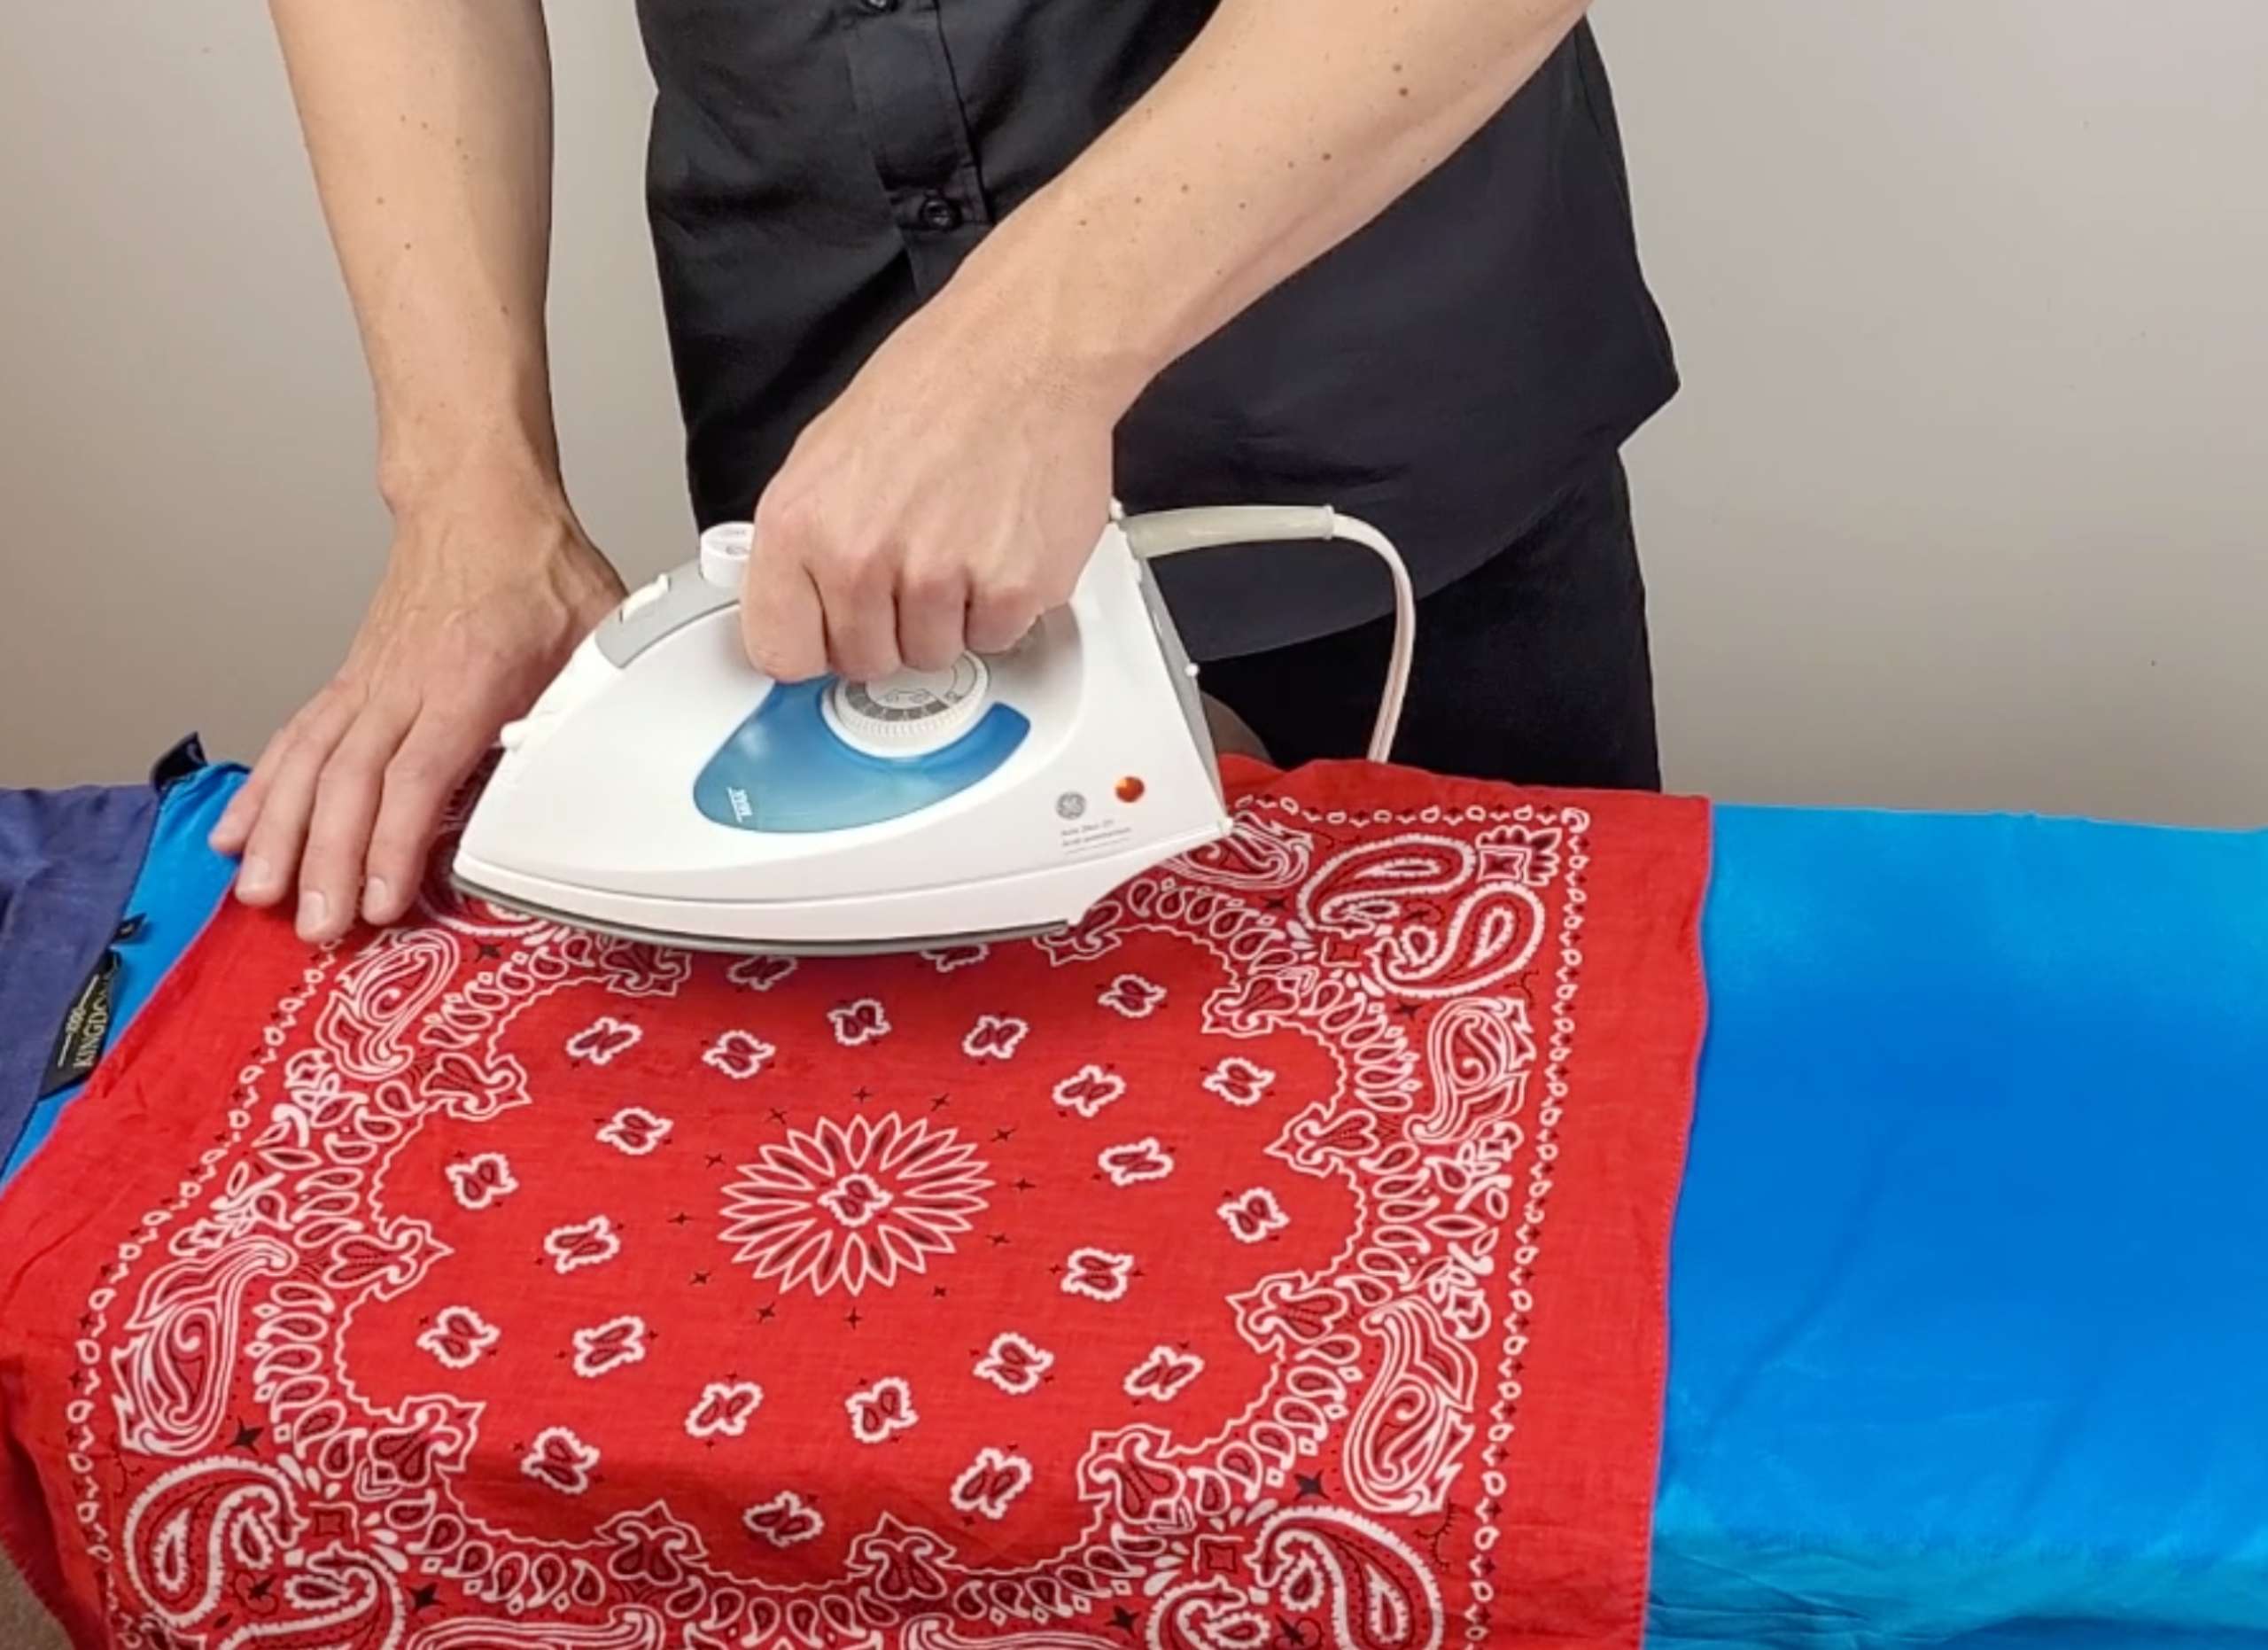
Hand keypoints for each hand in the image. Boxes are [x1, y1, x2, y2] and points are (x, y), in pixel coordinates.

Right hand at [210, 484, 624, 940]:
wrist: (478, 505)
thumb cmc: (534, 571)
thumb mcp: (597, 634)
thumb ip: (603, 702)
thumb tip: (616, 759)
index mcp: (468, 680)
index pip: (419, 774)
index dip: (396, 842)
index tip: (384, 899)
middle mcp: (403, 685)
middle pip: (350, 782)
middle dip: (326, 861)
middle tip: (317, 927)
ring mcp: (368, 684)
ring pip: (310, 765)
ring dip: (279, 835)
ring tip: (260, 897)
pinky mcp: (350, 683)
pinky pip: (296, 740)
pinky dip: (261, 790)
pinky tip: (235, 834)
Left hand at [742, 290, 1125, 681]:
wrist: (1023, 352)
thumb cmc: (934, 388)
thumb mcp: (825, 456)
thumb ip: (805, 543)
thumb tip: (799, 604)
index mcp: (798, 525)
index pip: (781, 653)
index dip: (814, 645)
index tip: (831, 635)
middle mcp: (860, 557)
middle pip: (866, 661)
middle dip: (890, 625)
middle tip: (915, 561)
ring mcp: (937, 578)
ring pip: (934, 654)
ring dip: (951, 614)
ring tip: (960, 538)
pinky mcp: (1010, 588)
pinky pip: (996, 638)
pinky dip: (1003, 602)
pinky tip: (999, 540)